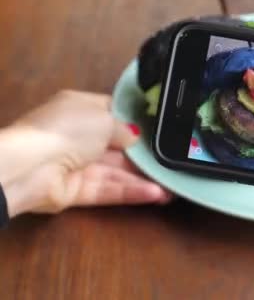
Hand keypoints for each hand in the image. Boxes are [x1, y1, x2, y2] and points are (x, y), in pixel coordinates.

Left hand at [0, 90, 170, 217]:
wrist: (30, 165)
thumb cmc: (67, 130)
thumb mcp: (103, 118)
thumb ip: (124, 129)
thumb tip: (135, 137)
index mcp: (80, 109)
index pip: (113, 113)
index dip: (137, 121)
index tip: (163, 129)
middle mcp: (78, 136)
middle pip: (118, 147)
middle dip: (144, 155)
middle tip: (173, 162)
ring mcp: (77, 165)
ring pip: (116, 172)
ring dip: (143, 179)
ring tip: (171, 186)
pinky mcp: (76, 191)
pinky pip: (108, 190)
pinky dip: (131, 192)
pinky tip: (156, 195)